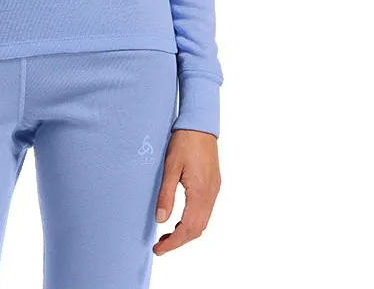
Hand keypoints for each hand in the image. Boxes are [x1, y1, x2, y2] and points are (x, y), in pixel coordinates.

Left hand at [152, 129, 219, 254]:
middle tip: (160, 245)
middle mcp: (210, 194)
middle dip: (179, 241)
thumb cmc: (184, 141)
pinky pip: (206, 211)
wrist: (200, 123)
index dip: (173, 243)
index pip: (188, 229)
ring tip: (167, 235)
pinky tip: (180, 218)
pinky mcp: (214, 184)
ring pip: (203, 222)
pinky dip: (193, 221)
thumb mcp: (170, 166)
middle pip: (197, 229)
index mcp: (200, 192)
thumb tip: (160, 220)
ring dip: (186, 232)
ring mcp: (214, 190)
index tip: (158, 250)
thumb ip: (166, 194)